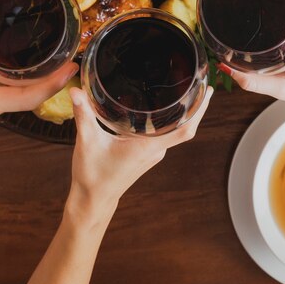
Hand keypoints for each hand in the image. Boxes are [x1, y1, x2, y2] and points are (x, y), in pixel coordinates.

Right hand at [68, 86, 212, 206]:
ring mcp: (152, 153)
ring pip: (176, 131)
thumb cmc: (93, 175)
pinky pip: (166, 135)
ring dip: (186, 114)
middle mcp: (155, 150)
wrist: (93, 200)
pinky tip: (166, 108)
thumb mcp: (87, 141)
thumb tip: (77, 91)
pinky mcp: (146, 154)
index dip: (199, 111)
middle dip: (198, 107)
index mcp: (147, 146)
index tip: (207, 92)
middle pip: (185, 128)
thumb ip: (83, 115)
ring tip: (189, 91)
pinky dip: (172, 121)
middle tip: (203, 84)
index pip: (184, 129)